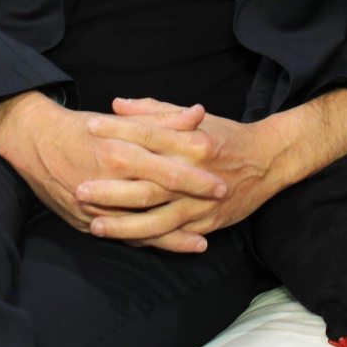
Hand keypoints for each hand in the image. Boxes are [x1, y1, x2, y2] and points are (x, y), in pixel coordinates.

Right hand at [0, 91, 226, 251]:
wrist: (34, 141)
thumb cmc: (81, 127)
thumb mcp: (121, 119)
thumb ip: (161, 120)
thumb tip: (198, 114)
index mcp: (120, 150)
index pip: (166, 165)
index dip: (195, 174)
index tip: (220, 180)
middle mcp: (111, 179)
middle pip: (160, 194)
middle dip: (191, 201)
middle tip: (219, 205)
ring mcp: (98, 206)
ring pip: (142, 224)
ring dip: (173, 234)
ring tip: (201, 242)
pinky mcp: (86, 221)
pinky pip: (122, 237)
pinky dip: (146, 243)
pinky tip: (164, 247)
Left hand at [77, 97, 292, 241]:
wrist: (266, 161)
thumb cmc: (224, 134)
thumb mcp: (192, 117)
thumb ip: (154, 110)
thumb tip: (117, 104)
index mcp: (189, 140)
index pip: (146, 134)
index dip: (117, 131)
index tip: (89, 128)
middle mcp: (193, 172)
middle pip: (146, 181)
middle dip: (112, 187)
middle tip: (80, 188)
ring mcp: (199, 201)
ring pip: (156, 217)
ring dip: (124, 223)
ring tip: (95, 224)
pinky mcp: (206, 223)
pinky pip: (173, 234)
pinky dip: (150, 240)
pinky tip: (127, 242)